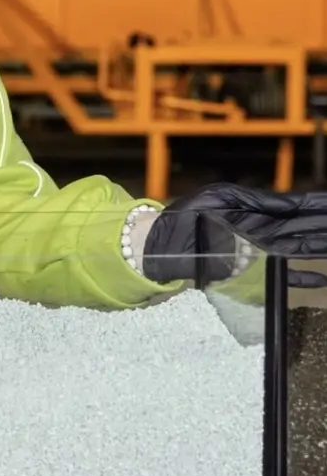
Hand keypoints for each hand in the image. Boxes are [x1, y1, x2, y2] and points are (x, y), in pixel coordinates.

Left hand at [143, 184, 326, 288]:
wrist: (164, 243)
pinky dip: (301, 278)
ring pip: (300, 248)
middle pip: (304, 228)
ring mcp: (261, 250)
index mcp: (258, 209)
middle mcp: (265, 229)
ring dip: (321, 248)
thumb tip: (286, 203)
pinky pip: (282, 275)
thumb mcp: (219, 197)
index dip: (318, 206)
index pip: (297, 206)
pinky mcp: (252, 270)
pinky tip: (321, 279)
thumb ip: (255, 199)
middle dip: (324, 226)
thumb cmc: (188, 215)